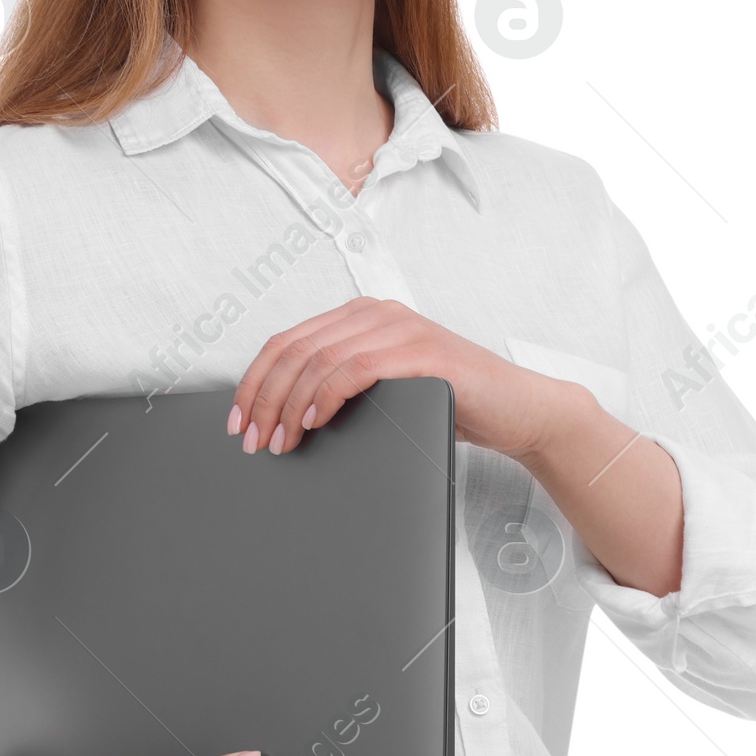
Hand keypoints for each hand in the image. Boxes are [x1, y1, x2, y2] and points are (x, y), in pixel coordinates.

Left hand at [227, 296, 573, 461]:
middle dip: (264, 400)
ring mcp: (400, 327)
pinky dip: (326, 395)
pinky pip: (356, 368)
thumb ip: (340, 389)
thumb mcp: (384, 393)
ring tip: (280, 442)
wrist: (518, 410)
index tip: (237, 421)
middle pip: (295, 351)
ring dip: (288, 406)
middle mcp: (376, 313)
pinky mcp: (422, 351)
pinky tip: (314, 422)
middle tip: (252, 441)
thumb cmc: (451, 404)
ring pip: (318, 360)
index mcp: (361, 317)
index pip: (287, 342)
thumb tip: (280, 419)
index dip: (254, 382)